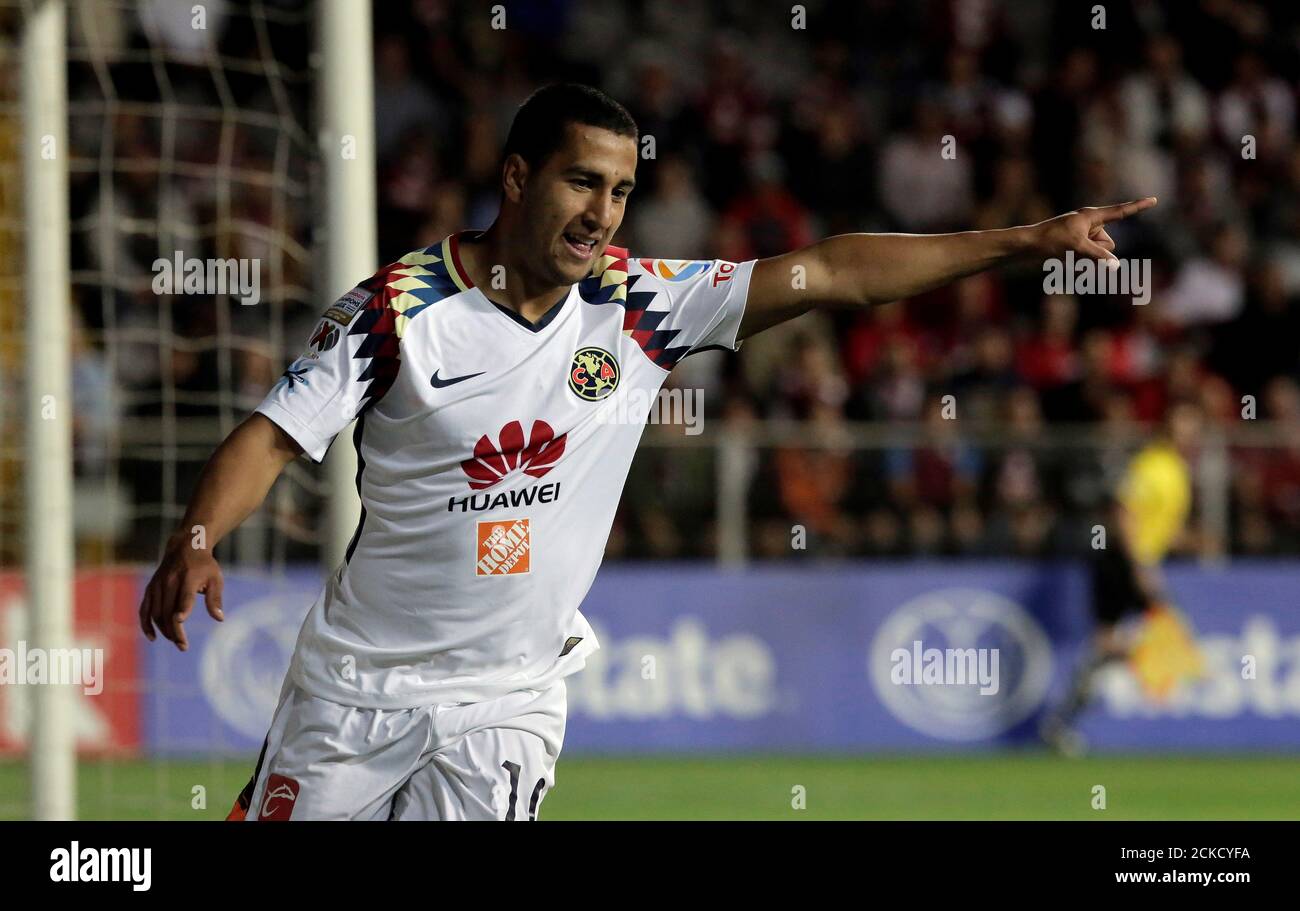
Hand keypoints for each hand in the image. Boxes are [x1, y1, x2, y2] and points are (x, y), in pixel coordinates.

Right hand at [139, 531, 224, 650]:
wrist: (185, 547)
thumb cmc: (205, 566)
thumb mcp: (216, 578)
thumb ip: (215, 598)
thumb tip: (219, 619)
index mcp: (188, 577)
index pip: (184, 596)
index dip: (182, 608)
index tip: (180, 621)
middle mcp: (170, 581)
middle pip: (169, 610)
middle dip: (174, 630)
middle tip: (183, 646)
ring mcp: (157, 585)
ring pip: (156, 613)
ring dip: (164, 630)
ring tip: (176, 642)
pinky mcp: (150, 588)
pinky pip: (145, 609)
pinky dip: (146, 624)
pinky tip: (153, 637)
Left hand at [1029, 197, 1156, 263]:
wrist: (1027, 245)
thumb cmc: (1051, 241)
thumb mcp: (1077, 248)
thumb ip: (1099, 257)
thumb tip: (1116, 266)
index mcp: (1091, 216)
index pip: (1120, 212)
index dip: (1138, 207)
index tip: (1154, 200)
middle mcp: (1089, 223)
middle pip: (1108, 244)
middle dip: (1097, 252)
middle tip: (1073, 249)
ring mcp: (1083, 235)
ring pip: (1098, 254)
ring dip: (1086, 260)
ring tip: (1065, 255)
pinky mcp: (1076, 245)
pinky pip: (1088, 259)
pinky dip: (1080, 263)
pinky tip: (1063, 261)